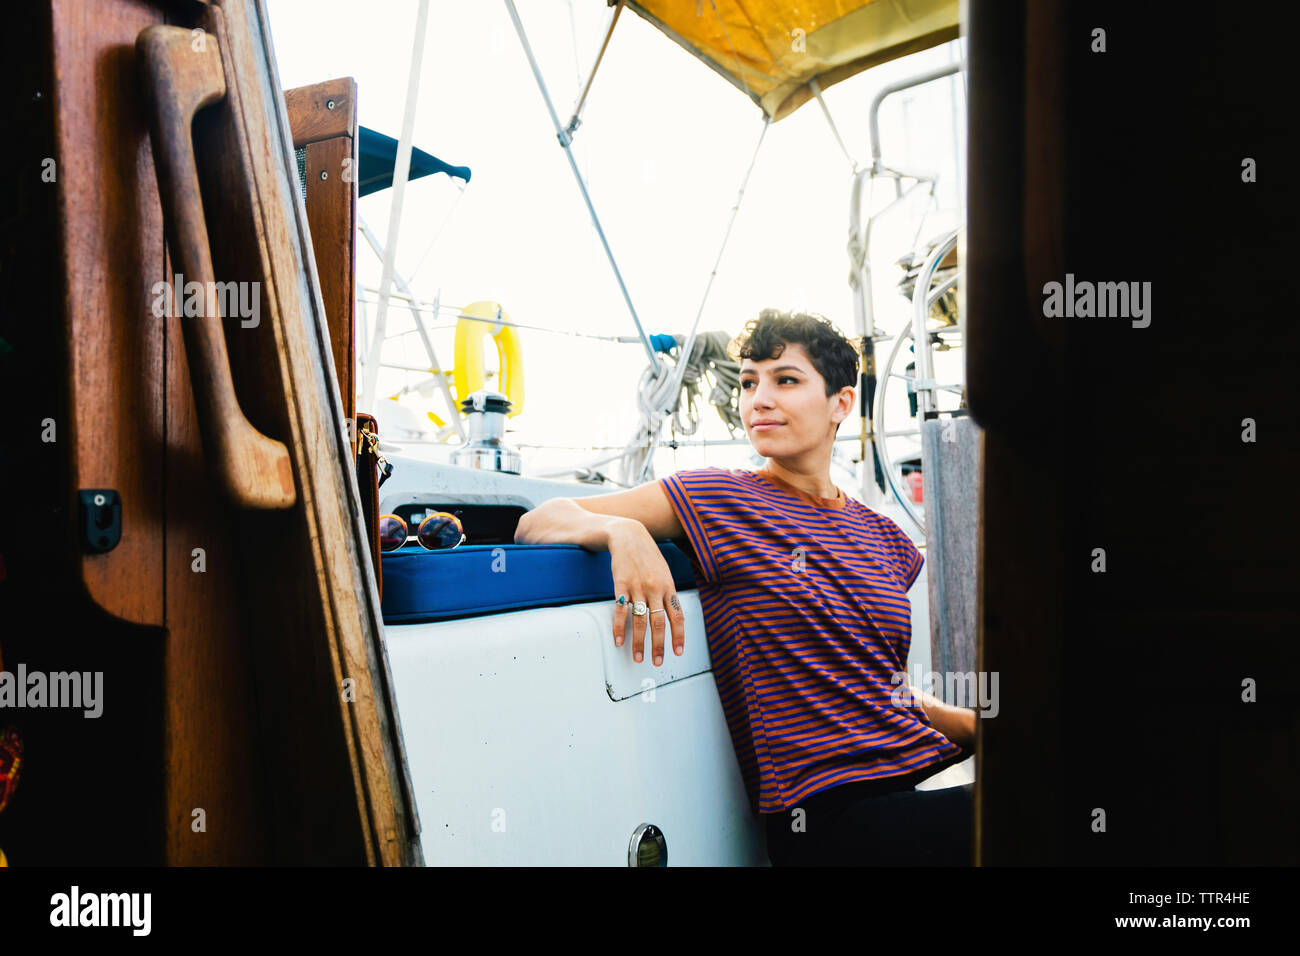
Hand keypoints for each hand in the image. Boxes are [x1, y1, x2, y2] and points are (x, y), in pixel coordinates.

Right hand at [608, 519, 684, 666]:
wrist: (628, 535)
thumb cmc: (646, 554)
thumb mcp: (663, 571)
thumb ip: (666, 591)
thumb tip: (670, 612)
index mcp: (668, 586)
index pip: (677, 616)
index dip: (678, 636)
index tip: (678, 652)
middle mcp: (656, 589)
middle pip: (659, 623)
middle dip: (659, 646)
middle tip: (657, 662)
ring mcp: (638, 587)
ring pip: (641, 621)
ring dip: (640, 642)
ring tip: (638, 657)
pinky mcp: (621, 584)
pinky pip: (621, 611)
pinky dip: (620, 627)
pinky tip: (619, 640)